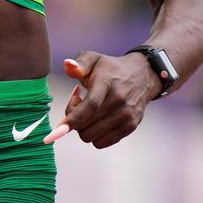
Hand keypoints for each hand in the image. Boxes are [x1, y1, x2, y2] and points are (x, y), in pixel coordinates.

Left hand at [43, 51, 161, 149]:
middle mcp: (119, 101)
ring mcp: (126, 116)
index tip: (60, 127)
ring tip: (89, 111)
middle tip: (78, 103)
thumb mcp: (93, 59)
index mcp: (107, 83)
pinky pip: (102, 143)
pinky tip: (97, 119)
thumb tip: (68, 66)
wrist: (142, 76)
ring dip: (84, 128)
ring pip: (92, 137)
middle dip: (74, 120)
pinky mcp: (130, 127)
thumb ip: (79, 64)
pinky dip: (95, 135)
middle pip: (86, 126)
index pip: (91, 105)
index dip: (73, 118)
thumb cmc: (110, 68)